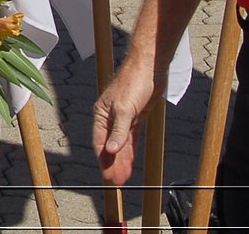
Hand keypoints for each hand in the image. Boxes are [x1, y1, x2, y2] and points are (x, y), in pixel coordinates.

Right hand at [92, 65, 154, 185]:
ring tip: (124, 175)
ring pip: (121, 143)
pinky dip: (130, 149)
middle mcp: (110, 117)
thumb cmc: (133, 83)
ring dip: (122, 159)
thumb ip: (119, 131)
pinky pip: (130, 137)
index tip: (108, 176)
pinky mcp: (135, 116)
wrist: (149, 67)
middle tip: (117, 181)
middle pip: (110, 145)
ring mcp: (123, 117)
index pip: (100, 142)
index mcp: (101, 114)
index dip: (104, 160)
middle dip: (113, 163)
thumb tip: (111, 150)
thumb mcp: (125, 109)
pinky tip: (130, 159)